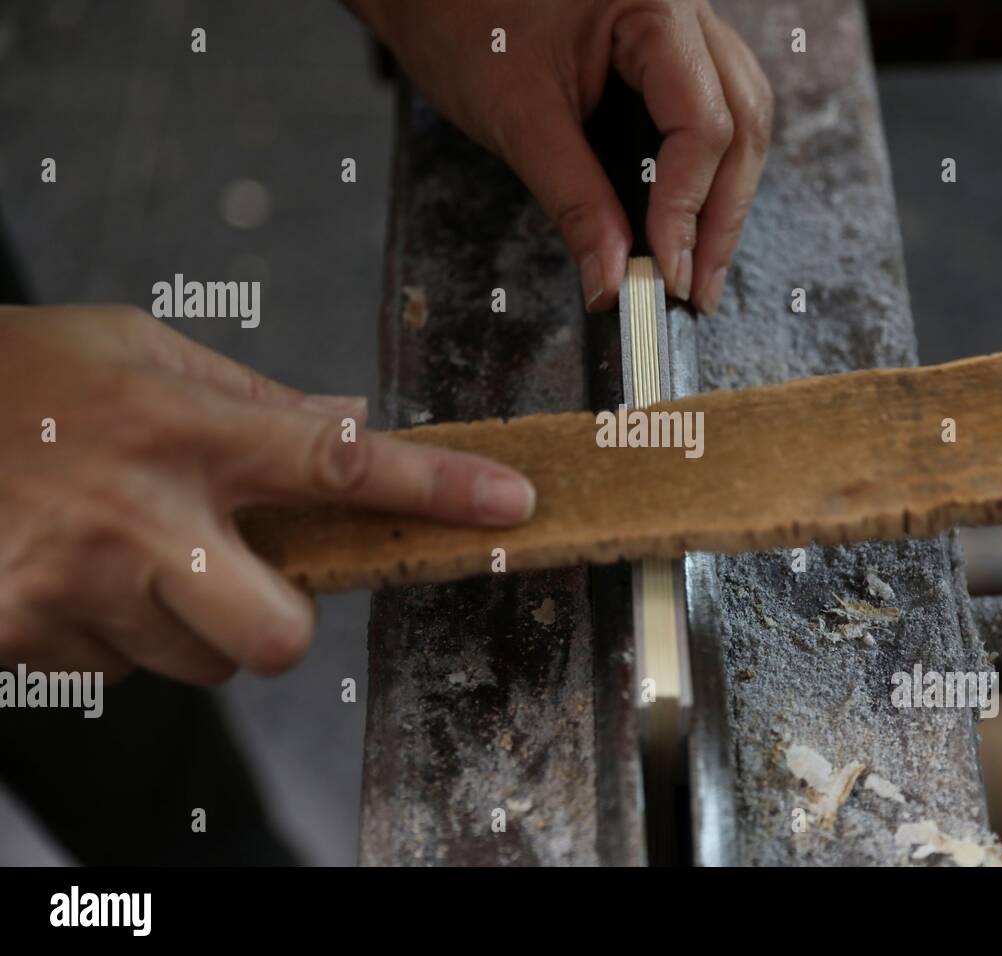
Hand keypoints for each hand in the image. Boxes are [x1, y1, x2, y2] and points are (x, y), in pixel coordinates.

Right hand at [0, 306, 535, 683]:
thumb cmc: (19, 373)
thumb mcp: (139, 348)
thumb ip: (250, 396)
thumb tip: (348, 421)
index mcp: (185, 430)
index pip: (342, 464)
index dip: (438, 490)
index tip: (508, 506)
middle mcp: (139, 516)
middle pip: (277, 635)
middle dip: (281, 621)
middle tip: (247, 576)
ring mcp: (75, 585)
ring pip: (196, 664)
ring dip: (190, 625)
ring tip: (136, 558)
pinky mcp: (20, 632)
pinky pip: (115, 671)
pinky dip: (116, 635)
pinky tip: (77, 575)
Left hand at [351, 0, 772, 313]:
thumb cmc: (462, 23)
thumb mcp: (517, 119)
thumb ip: (574, 202)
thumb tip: (611, 280)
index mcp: (655, 6)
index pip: (703, 124)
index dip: (689, 208)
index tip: (668, 272)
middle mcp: (686, 9)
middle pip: (742, 123)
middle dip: (721, 216)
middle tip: (697, 291)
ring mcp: (685, 26)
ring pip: (742, 117)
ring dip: (726, 198)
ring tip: (700, 267)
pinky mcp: (672, 49)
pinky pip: (716, 109)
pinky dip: (709, 169)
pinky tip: (691, 218)